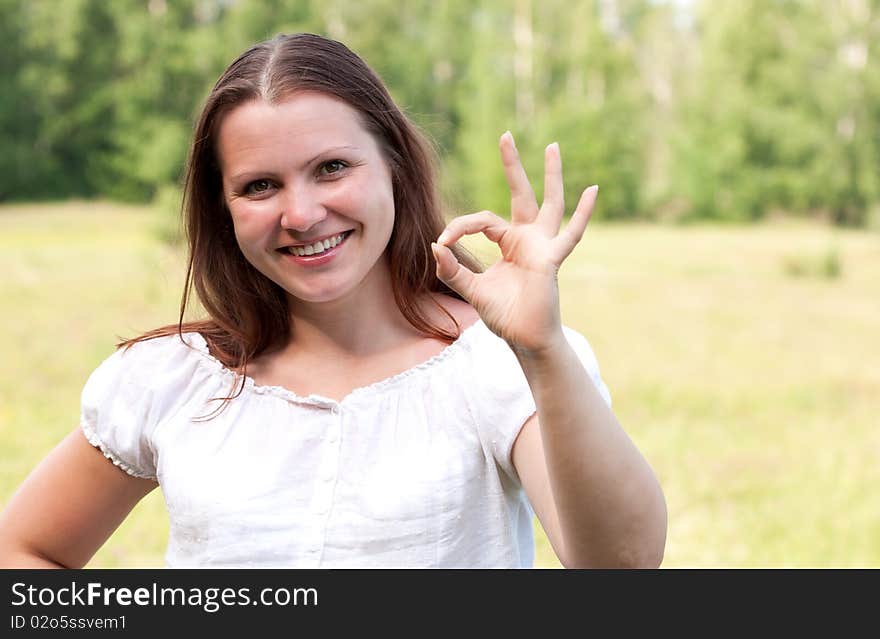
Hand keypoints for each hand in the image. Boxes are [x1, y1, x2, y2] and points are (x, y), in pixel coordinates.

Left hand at [431, 131, 597, 355]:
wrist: (525, 339)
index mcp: (508, 242)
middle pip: (520, 194)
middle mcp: (527, 238)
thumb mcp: (472, 291)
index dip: (460, 226)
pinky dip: (583, 213)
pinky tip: (592, 189)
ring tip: (552, 146)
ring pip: (549, 204)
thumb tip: (435, 247)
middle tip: (505, 135)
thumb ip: (453, 271)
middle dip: (512, 165)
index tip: (442, 243)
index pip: (482, 220)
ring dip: (551, 175)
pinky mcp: (551, 259)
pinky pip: (571, 234)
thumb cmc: (505, 314)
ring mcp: (542, 246)